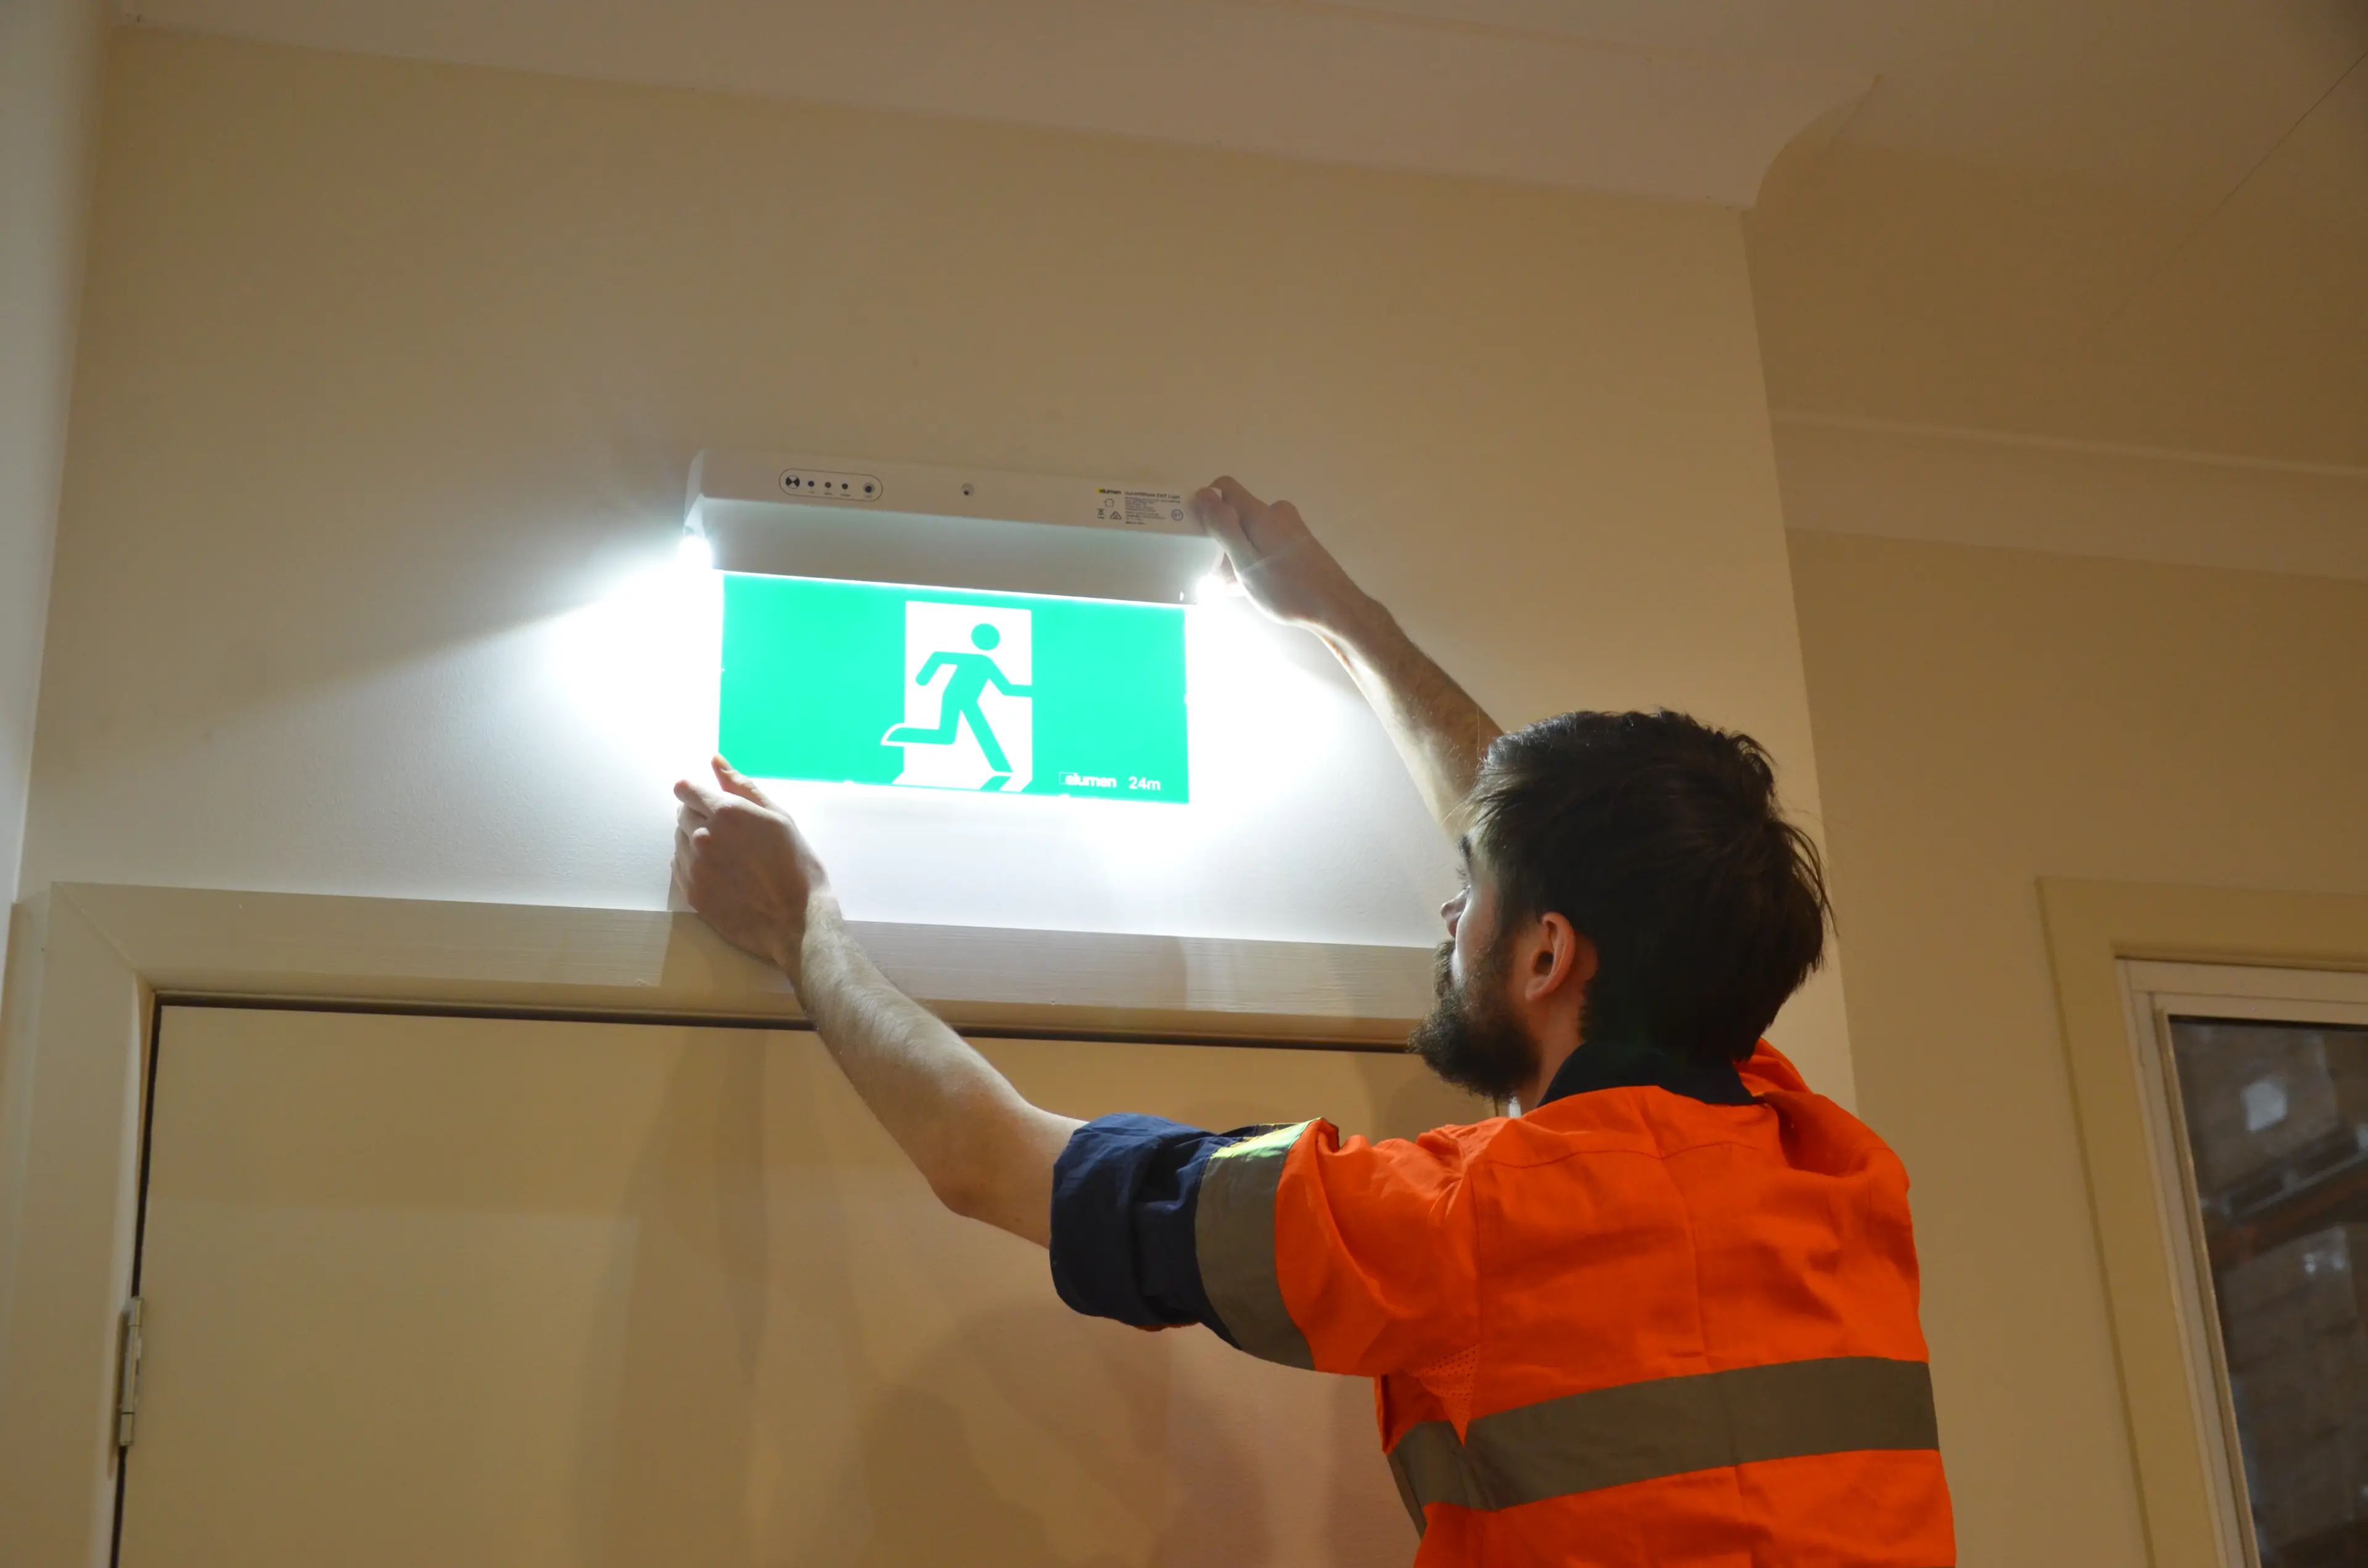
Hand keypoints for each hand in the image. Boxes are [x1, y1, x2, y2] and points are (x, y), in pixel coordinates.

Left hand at [672, 757, 830, 978]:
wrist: (795, 922)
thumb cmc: (796, 865)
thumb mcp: (778, 817)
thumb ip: (742, 787)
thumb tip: (715, 761)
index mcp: (726, 813)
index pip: (686, 790)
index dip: (696, 793)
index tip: (707, 801)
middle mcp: (702, 836)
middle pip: (682, 814)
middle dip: (699, 816)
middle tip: (730, 834)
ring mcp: (694, 866)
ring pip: (679, 841)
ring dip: (695, 841)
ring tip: (727, 857)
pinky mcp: (691, 892)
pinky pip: (678, 867)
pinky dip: (692, 864)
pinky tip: (719, 873)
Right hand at [1192, 477, 1375, 636]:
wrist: (1335, 607)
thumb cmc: (1286, 588)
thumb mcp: (1245, 560)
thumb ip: (1223, 527)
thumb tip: (1203, 493)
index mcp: (1260, 513)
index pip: (1224, 487)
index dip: (1206, 503)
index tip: (1197, 530)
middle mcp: (1276, 514)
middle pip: (1237, 513)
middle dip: (1220, 537)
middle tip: (1211, 570)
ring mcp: (1290, 529)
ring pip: (1251, 532)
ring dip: (1235, 553)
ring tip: (1228, 585)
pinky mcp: (1299, 545)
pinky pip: (1266, 545)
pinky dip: (1253, 559)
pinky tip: (1248, 586)